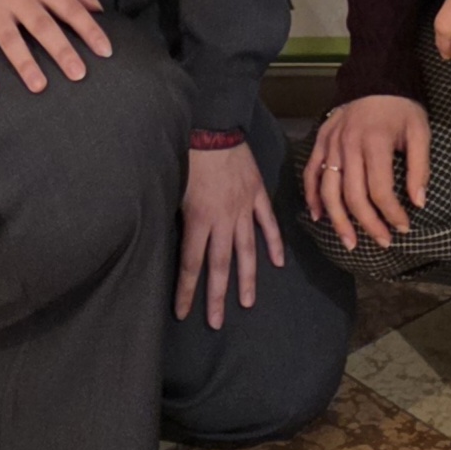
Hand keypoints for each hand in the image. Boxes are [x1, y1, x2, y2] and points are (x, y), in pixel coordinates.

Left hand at [175, 139, 284, 327]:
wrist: (213, 126)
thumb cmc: (186, 155)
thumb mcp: (173, 189)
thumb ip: (178, 218)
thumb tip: (174, 240)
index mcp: (198, 219)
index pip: (191, 264)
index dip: (187, 291)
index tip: (183, 314)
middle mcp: (223, 219)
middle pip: (220, 265)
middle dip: (216, 296)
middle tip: (215, 323)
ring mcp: (243, 208)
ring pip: (246, 250)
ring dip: (247, 278)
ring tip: (247, 303)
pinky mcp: (256, 194)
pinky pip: (266, 223)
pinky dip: (273, 242)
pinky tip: (278, 262)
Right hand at [305, 93, 432, 249]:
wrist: (376, 77)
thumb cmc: (402, 108)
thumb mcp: (420, 132)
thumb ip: (420, 168)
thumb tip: (418, 203)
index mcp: (374, 142)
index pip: (380, 190)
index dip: (392, 213)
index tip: (404, 226)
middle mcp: (348, 145)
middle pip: (353, 196)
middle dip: (369, 224)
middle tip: (383, 241)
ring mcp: (331, 143)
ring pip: (329, 190)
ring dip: (339, 220)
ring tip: (350, 242)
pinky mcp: (320, 140)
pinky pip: (311, 173)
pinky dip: (312, 196)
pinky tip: (319, 216)